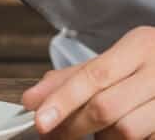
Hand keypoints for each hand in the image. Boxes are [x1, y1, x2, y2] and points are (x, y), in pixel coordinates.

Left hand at [22, 26, 154, 138]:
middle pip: (105, 106)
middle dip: (73, 125)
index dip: (63, 99)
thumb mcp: (113, 58)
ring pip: (125, 131)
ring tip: (96, 131)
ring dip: (102, 138)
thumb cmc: (147, 62)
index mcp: (138, 46)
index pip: (93, 75)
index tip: (39, 119)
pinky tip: (119, 134)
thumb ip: (72, 76)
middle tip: (52, 134)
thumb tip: (32, 98)